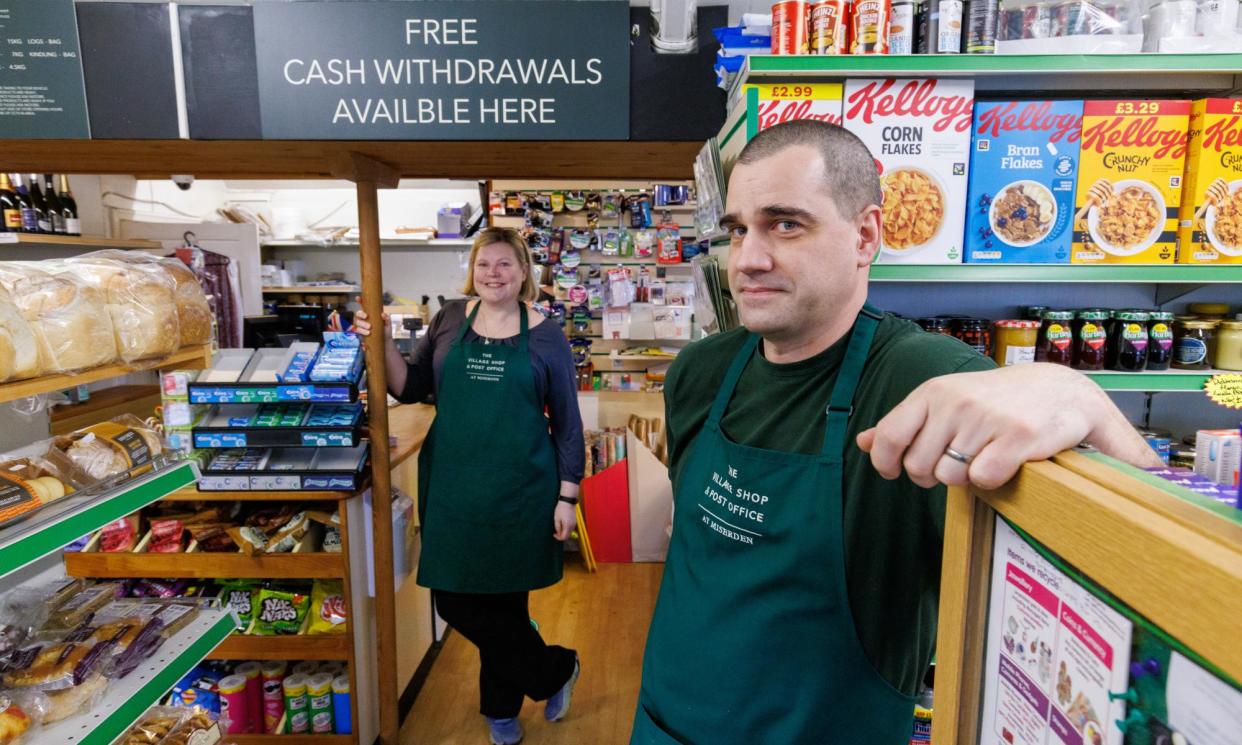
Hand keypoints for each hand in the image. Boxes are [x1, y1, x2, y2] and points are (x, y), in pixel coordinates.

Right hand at [351, 297, 388, 338]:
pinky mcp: (359, 333)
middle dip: (361, 315)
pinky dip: (361, 332)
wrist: (385, 343)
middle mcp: (364, 319)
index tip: (358, 298)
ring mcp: (361, 326)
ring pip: (356, 323)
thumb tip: (382, 314)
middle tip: (367, 318)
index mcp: (370, 314)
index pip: (363, 306)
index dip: (360, 301)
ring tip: (369, 330)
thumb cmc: (386, 331)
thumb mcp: (388, 324)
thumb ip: (387, 318)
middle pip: (358, 314)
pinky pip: (357, 331)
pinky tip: (367, 334)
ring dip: (361, 325)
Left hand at [553, 500, 576, 541]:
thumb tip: (558, 533)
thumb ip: (557, 527)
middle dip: (561, 536)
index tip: (554, 534)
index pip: (564, 537)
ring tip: (558, 527)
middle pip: (567, 536)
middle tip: (556, 532)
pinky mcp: (574, 520)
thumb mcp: (556, 518)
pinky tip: (562, 524)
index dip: (558, 538)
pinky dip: (566, 529)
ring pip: (569, 532)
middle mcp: (572, 526)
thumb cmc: (561, 509)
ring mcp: (574, 523)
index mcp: (567, 526)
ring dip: (564, 532)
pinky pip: (571, 528)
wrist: (568, 501)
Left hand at [856, 363, 1161, 490]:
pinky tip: (1003, 462)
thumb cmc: (993, 401)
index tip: (895, 471)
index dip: (886, 463)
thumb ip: (903, 424)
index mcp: (932, 392)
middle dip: (932, 474)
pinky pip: (983, 480)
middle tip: (954, 462)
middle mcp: (956, 402)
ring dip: (964, 478)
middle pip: (918, 467)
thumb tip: (862, 443)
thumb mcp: (944, 402)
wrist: (1060, 391)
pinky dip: (991, 481)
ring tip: (981, 458)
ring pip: (950, 477)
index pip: (889, 437)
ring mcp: (987, 418)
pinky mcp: (1017, 438)